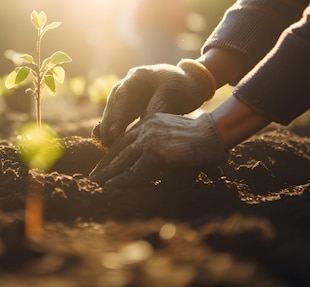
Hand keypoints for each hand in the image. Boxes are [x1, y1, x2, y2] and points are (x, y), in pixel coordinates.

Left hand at [89, 113, 227, 188]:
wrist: (214, 134)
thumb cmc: (200, 140)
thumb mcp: (173, 138)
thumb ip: (160, 146)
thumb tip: (151, 164)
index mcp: (149, 121)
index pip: (125, 139)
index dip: (112, 153)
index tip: (104, 164)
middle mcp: (145, 128)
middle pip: (119, 148)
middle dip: (106, 164)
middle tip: (94, 176)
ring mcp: (148, 138)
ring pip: (123, 160)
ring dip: (108, 174)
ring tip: (98, 184)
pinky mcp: (154, 152)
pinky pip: (134, 171)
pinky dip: (121, 181)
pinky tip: (111, 187)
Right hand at [92, 59, 215, 147]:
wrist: (190, 83)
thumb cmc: (183, 87)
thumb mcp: (172, 96)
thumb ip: (157, 108)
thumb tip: (143, 126)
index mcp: (139, 76)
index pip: (122, 95)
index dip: (117, 115)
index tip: (114, 133)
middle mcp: (129, 81)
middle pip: (113, 102)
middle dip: (109, 122)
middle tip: (106, 142)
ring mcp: (128, 91)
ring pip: (113, 109)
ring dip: (109, 125)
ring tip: (106, 144)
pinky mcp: (131, 101)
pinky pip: (119, 114)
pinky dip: (116, 126)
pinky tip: (113, 140)